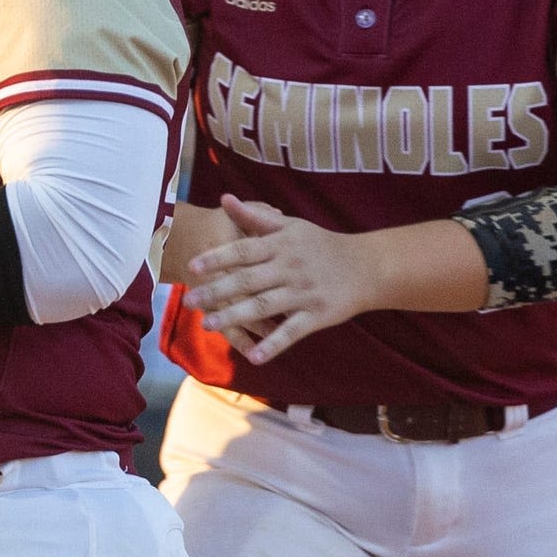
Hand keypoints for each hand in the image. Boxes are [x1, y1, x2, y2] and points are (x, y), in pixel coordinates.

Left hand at [184, 194, 370, 362]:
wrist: (368, 266)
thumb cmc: (321, 245)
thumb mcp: (291, 226)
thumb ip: (255, 217)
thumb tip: (225, 198)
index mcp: (281, 245)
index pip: (243, 251)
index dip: (217, 258)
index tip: (192, 267)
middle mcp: (290, 268)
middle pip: (248, 280)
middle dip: (217, 291)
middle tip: (188, 300)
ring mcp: (304, 293)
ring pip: (265, 306)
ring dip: (236, 316)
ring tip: (207, 325)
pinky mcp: (318, 315)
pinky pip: (293, 331)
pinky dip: (273, 344)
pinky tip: (254, 357)